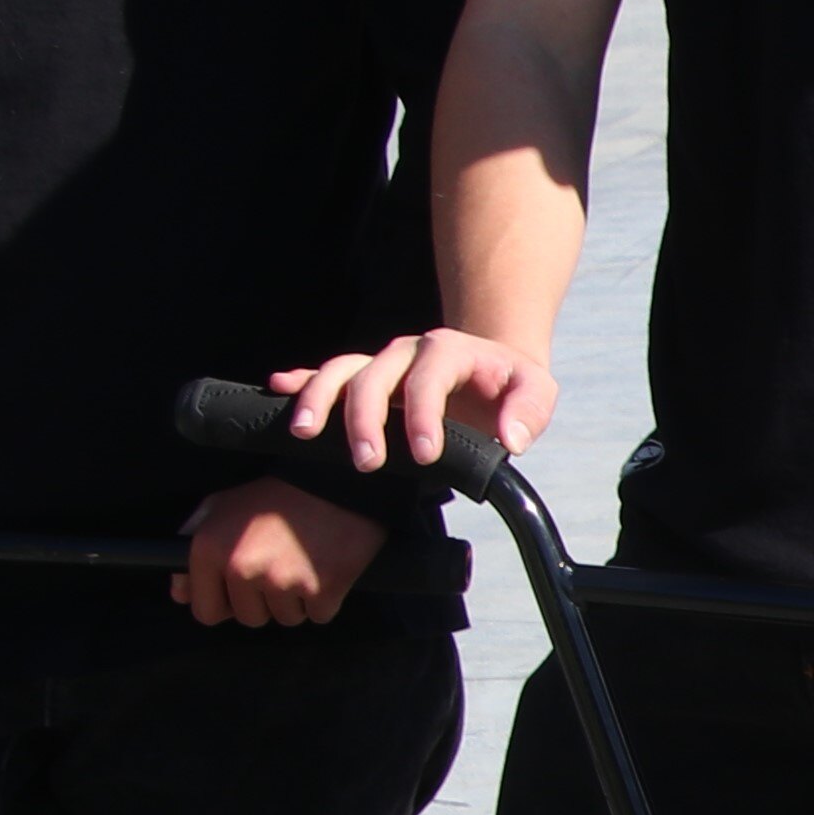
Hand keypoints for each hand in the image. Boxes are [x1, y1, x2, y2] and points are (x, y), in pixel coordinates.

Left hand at [179, 476, 383, 628]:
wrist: (332, 478)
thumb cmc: (274, 495)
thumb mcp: (220, 505)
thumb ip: (191, 545)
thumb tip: (181, 594)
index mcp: (211, 549)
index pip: (205, 611)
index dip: (224, 603)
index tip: (240, 590)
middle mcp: (243, 568)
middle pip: (249, 619)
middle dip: (264, 602)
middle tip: (280, 567)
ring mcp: (283, 581)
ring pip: (286, 618)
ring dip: (295, 600)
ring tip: (303, 563)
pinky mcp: (322, 589)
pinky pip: (319, 615)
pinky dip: (324, 599)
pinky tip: (325, 568)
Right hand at [280, 330, 548, 480]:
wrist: (494, 364)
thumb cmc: (512, 383)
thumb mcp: (537, 391)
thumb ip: (529, 412)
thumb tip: (511, 440)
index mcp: (449, 351)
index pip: (428, 380)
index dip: (423, 417)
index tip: (423, 456)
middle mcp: (408, 352)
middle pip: (373, 376)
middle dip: (365, 419)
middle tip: (367, 463)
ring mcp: (382, 363)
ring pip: (341, 371)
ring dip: (319, 398)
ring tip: (303, 433)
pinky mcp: (365, 377)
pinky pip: (326, 373)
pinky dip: (300, 380)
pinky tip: (277, 387)